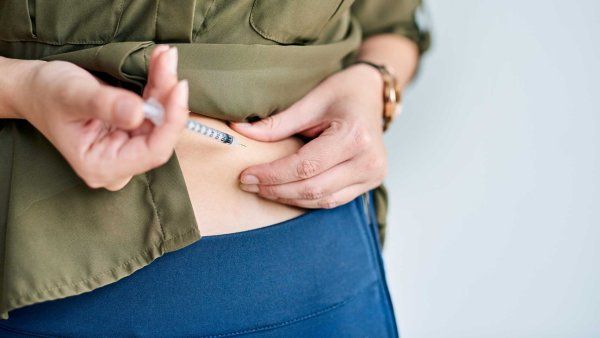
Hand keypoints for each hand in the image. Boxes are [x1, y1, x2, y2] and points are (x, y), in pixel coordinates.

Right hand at [14, 45, 188, 190]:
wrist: (33, 88)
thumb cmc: (46, 94)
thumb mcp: (73, 96)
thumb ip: (105, 106)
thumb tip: (138, 114)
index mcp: (103, 166)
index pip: (153, 152)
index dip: (171, 121)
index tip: (178, 87)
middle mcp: (119, 163)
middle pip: (160, 133)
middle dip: (167, 96)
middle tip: (167, 61)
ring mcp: (126, 148)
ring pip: (160, 119)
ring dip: (165, 86)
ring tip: (164, 56)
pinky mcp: (131, 132)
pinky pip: (154, 110)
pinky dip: (159, 85)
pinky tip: (161, 62)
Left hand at [231, 64, 387, 208]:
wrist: (372, 94)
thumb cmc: (343, 92)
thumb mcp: (310, 101)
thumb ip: (277, 123)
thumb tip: (240, 132)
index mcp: (354, 136)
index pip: (305, 166)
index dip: (272, 175)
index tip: (246, 175)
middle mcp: (368, 160)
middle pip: (313, 188)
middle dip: (276, 190)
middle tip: (248, 185)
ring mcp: (373, 175)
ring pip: (323, 200)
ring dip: (289, 198)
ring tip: (263, 189)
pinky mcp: (371, 182)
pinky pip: (333, 200)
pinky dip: (307, 199)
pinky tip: (286, 192)